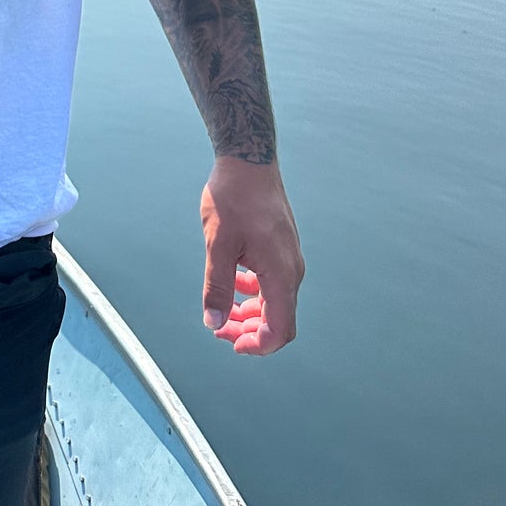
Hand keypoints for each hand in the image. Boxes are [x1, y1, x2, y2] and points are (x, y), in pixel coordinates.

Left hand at [199, 157, 303, 354]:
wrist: (249, 159)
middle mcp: (291, 269)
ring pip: (275, 301)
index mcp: (281, 274)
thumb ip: (218, 286)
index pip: (280, 330)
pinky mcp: (281, 246)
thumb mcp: (218, 243)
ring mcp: (288, 257)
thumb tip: (214, 323)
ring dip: (251, 313)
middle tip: (219, 330)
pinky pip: (273, 282)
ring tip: (224, 312)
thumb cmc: (234, 196)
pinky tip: (234, 284)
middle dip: (250, 332)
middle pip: (278, 319)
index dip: (257, 346)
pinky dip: (254, 293)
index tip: (230, 342)